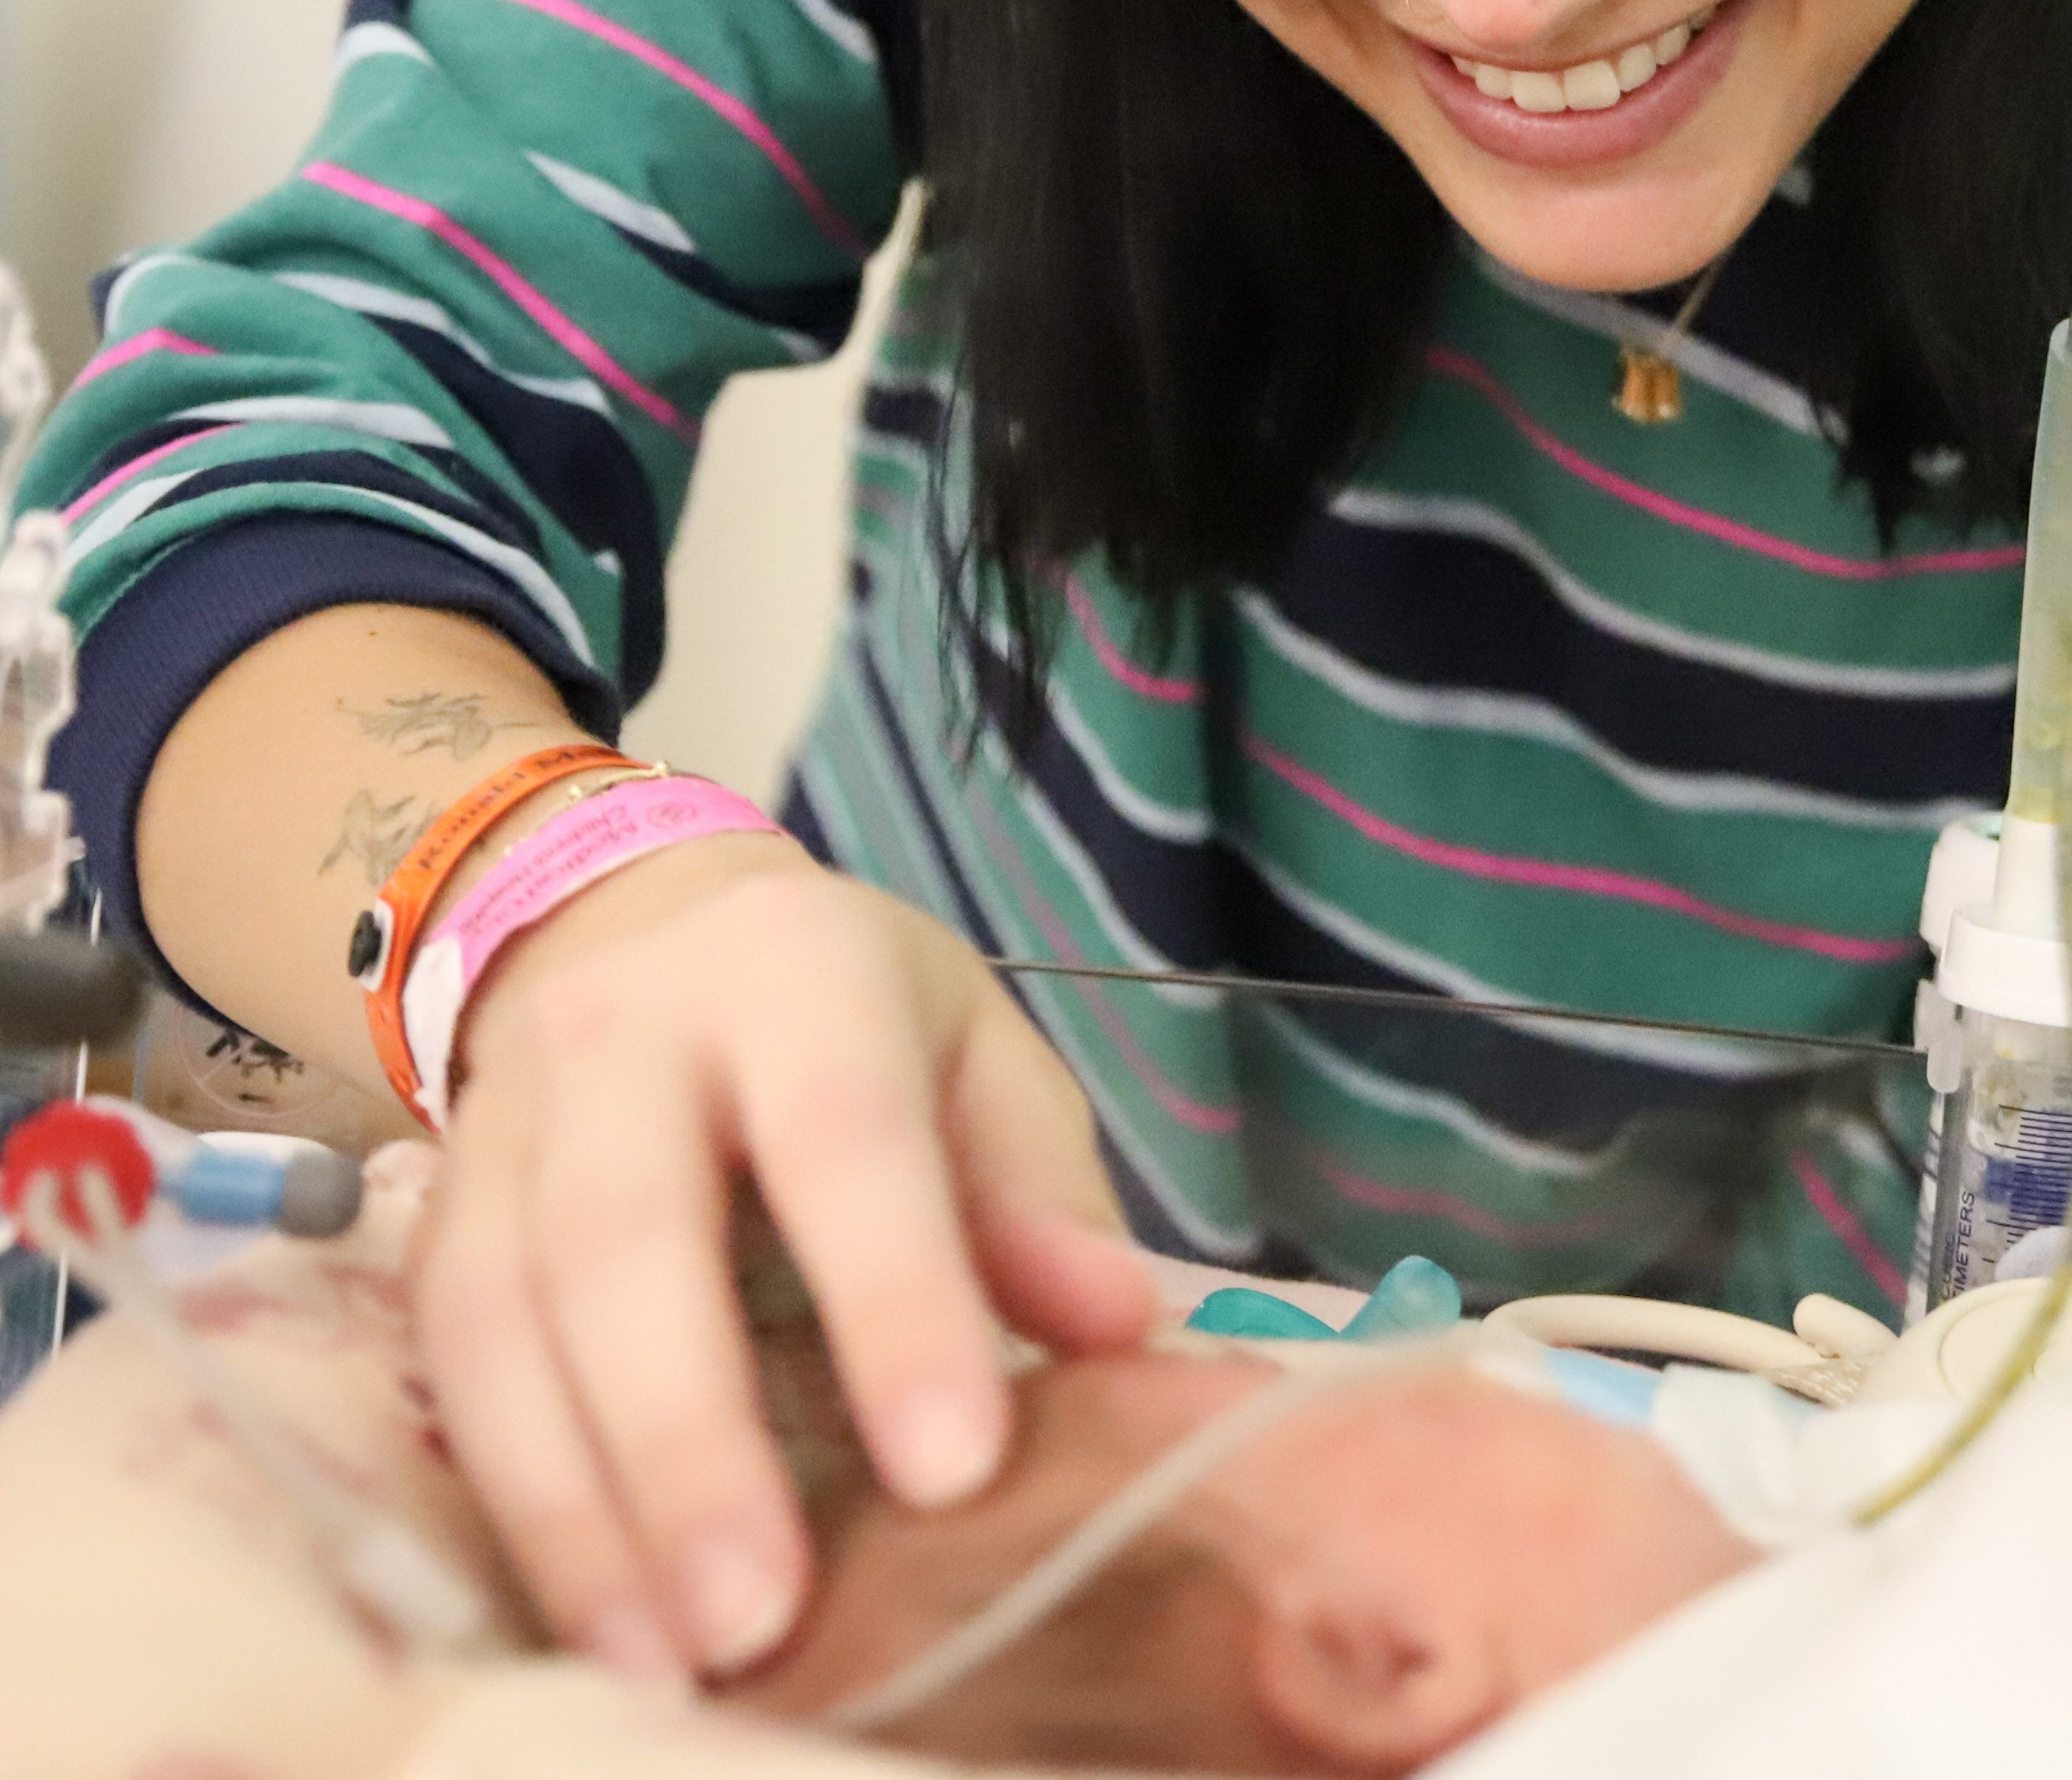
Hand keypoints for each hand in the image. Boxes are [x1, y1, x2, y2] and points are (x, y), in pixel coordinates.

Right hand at [408, 833, 1152, 1677]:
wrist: (636, 927)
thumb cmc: (850, 1016)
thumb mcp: (974, 1051)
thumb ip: (1038, 1189)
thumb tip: (1117, 1329)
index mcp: (794, 968)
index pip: (843, 1133)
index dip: (896, 1298)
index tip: (955, 1469)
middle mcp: (623, 1032)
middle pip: (629, 1236)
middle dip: (692, 1441)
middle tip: (764, 1619)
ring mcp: (502, 1122)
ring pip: (507, 1319)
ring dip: (578, 1509)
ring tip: (666, 1666)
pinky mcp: (431, 1218)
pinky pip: (447, 1366)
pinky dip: (510, 1505)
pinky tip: (584, 1620)